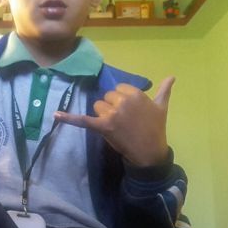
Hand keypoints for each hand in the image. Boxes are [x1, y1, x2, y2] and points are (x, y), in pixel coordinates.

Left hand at [55, 77, 174, 166]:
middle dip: (112, 107)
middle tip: (123, 121)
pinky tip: (55, 115)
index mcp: (136, 94)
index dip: (121, 100)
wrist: (150, 152)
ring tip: (116, 126)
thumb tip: (172, 76)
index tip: (130, 112)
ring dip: (103, 115)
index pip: (118, 89)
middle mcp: (123, 101)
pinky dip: (69, 118)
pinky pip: (83, 120)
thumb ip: (164, 90)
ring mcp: (112, 114)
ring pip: (97, 106)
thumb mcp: (161, 108)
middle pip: (106, 97)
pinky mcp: (103, 127)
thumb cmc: (155, 129)